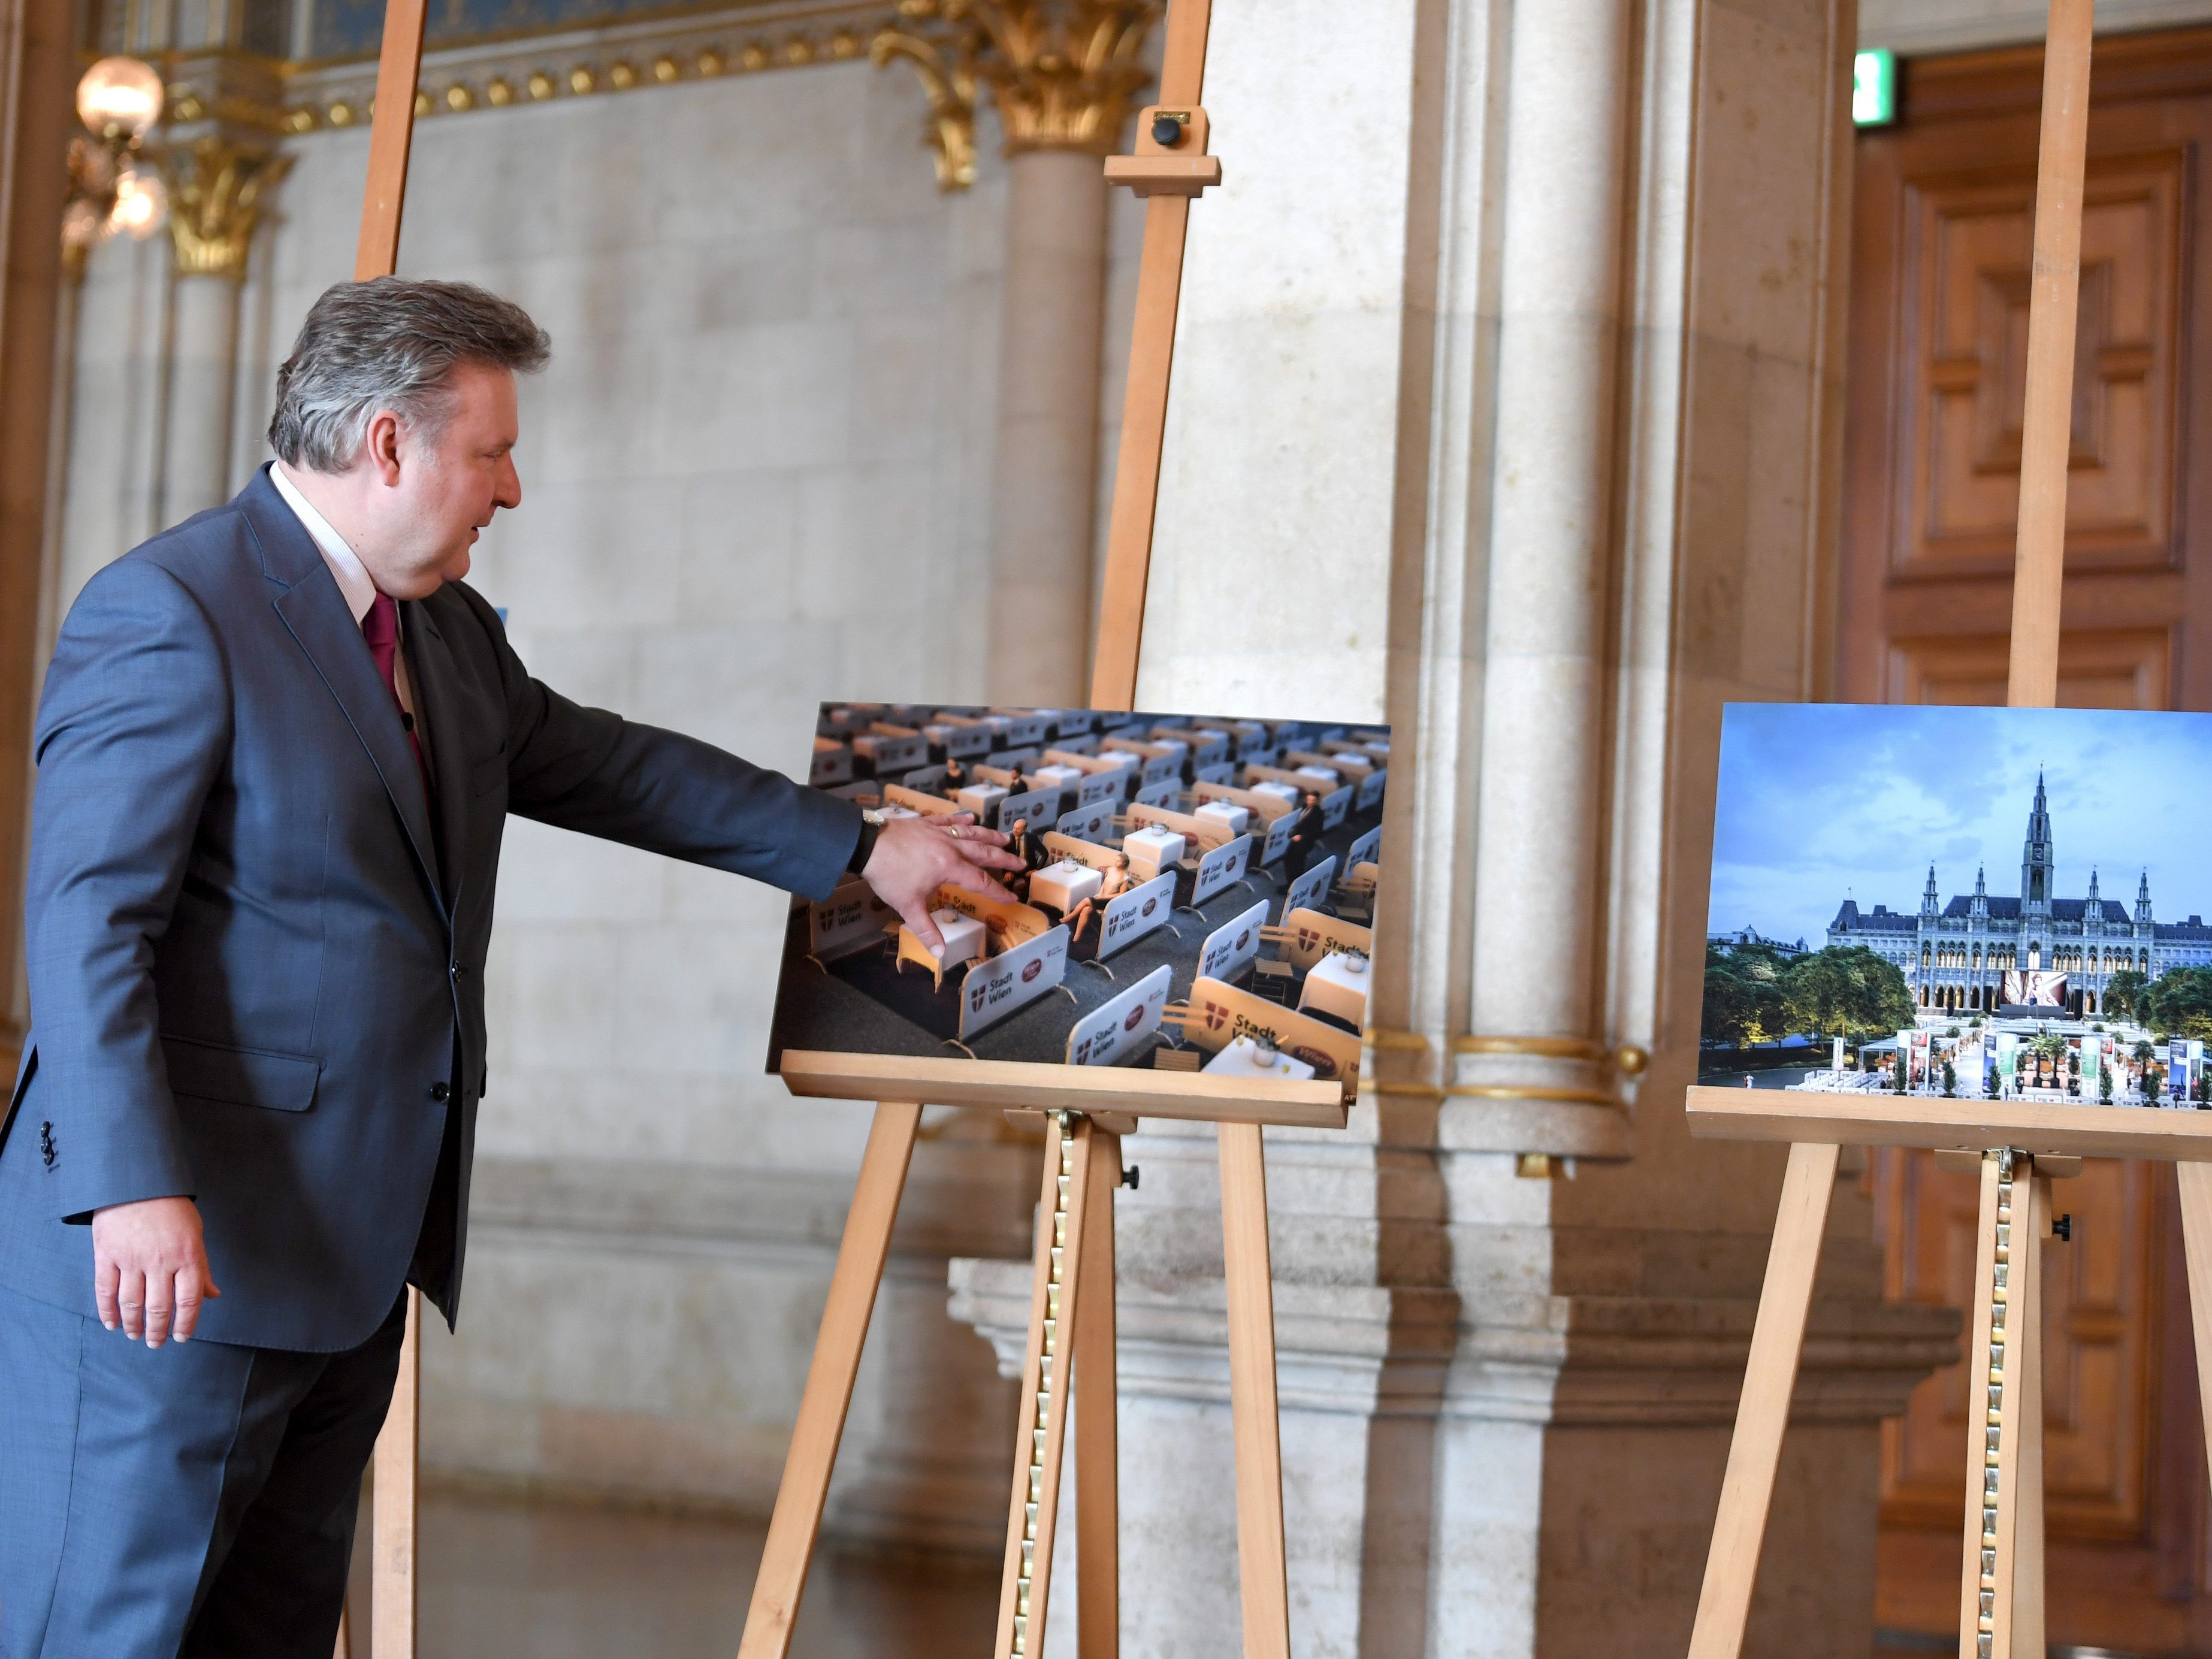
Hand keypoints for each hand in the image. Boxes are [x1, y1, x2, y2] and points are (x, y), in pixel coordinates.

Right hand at [91, 1195, 219, 1346]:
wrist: (137, 1182)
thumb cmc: (172, 1209)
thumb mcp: (195, 1234)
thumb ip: (201, 1268)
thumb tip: (212, 1295)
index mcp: (187, 1256)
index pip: (188, 1300)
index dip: (186, 1323)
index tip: (182, 1337)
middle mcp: (160, 1261)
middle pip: (158, 1308)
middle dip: (158, 1331)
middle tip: (156, 1343)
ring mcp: (131, 1259)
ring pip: (131, 1304)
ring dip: (133, 1325)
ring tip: (135, 1335)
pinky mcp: (107, 1255)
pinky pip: (105, 1290)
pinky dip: (107, 1311)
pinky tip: (112, 1323)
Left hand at [863, 813, 1023, 952]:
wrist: (867, 843)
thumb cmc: (888, 875)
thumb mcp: (907, 906)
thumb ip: (925, 929)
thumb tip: (939, 954)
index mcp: (949, 867)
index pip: (980, 881)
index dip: (998, 891)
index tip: (1013, 897)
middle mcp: (950, 847)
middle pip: (983, 853)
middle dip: (1003, 859)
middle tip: (1020, 862)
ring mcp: (938, 832)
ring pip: (970, 833)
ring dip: (989, 836)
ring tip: (1005, 838)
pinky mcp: (925, 823)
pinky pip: (948, 820)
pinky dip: (961, 820)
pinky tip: (970, 819)